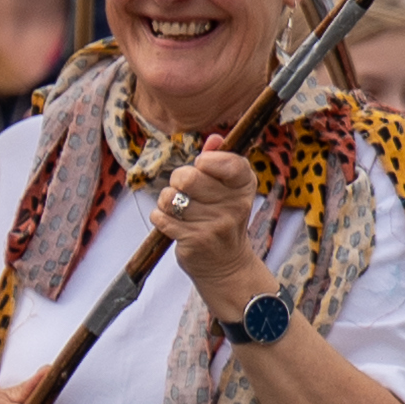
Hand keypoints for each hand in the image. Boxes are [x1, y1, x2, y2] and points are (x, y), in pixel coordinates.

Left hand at [153, 142, 272, 320]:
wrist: (226, 265)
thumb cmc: (222, 219)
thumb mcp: (228, 190)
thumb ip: (220, 161)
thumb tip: (214, 138)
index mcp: (244, 187)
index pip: (229, 162)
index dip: (207, 161)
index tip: (202, 166)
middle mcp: (235, 206)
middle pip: (188, 177)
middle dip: (178, 180)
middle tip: (184, 191)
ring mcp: (215, 225)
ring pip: (170, 197)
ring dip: (166, 201)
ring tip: (178, 209)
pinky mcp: (196, 240)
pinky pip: (161, 217)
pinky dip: (160, 217)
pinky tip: (172, 224)